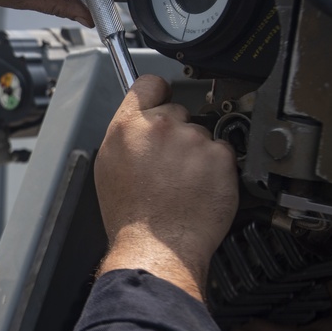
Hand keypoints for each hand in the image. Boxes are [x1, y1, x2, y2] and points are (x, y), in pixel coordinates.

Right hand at [94, 75, 238, 300]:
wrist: (156, 247)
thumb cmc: (130, 215)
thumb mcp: (108, 167)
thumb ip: (125, 135)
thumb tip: (136, 123)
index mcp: (127, 126)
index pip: (148, 84)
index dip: (157, 93)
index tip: (162, 100)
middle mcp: (161, 126)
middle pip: (178, 111)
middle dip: (176, 132)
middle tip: (169, 163)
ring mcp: (193, 140)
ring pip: (202, 134)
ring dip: (197, 153)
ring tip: (184, 183)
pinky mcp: (219, 157)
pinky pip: (223, 153)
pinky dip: (216, 169)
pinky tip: (200, 188)